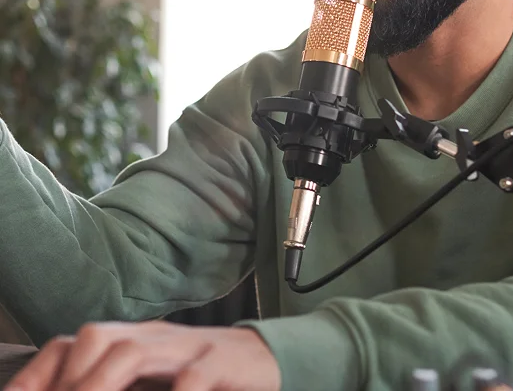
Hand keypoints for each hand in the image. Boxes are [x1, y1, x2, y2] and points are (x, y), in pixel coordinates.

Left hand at [6, 320, 281, 390]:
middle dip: (70, 380)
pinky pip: (193, 376)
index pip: (75, 342)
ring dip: (101, 385)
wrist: (263, 358)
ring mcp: (188, 347)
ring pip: (134, 350)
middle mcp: (155, 338)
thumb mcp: (155, 379)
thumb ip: (119, 382)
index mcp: (135, 341)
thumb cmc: (202, 373)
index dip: (40, 375)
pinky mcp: (222, 362)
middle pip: (98, 336)